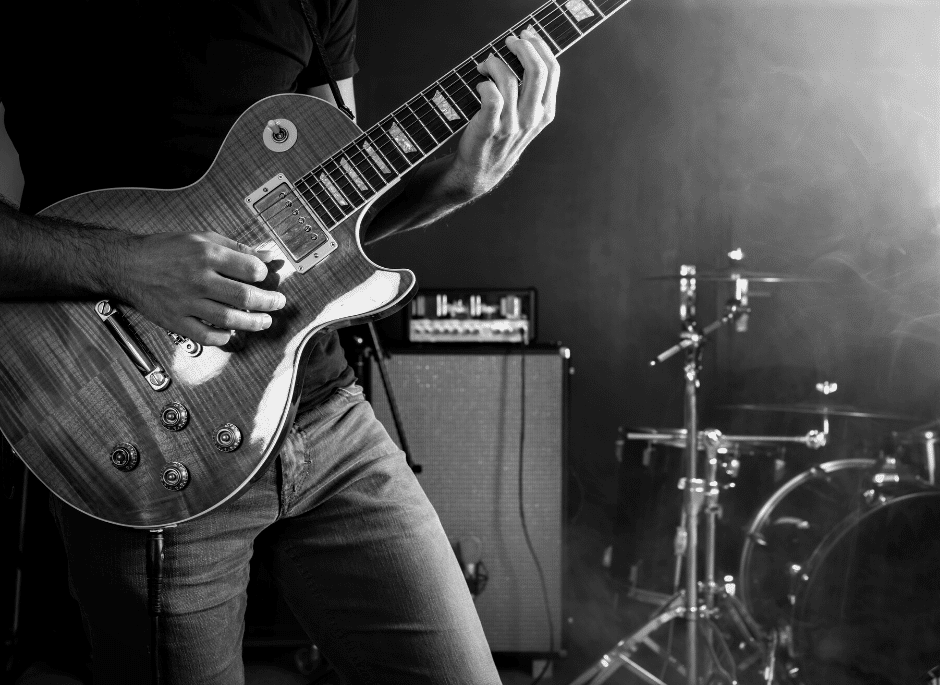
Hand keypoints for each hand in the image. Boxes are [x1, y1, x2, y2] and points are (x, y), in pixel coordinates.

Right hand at [112, 232, 285, 345]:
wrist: (127, 264)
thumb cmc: (165, 250)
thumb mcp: (202, 238)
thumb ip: (237, 247)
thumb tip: (267, 255)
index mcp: (207, 255)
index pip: (250, 269)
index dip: (263, 275)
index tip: (264, 277)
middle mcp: (198, 279)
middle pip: (244, 296)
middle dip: (268, 302)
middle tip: (278, 303)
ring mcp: (186, 302)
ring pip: (229, 319)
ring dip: (253, 323)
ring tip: (264, 321)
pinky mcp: (175, 320)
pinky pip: (205, 336)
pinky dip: (221, 338)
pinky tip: (230, 333)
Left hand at [452, 26, 559, 196]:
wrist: (480, 170)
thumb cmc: (501, 136)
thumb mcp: (527, 117)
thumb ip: (532, 91)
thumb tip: (527, 50)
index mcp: (546, 112)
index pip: (552, 70)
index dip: (539, 46)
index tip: (525, 36)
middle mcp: (532, 119)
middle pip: (536, 70)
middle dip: (521, 47)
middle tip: (507, 42)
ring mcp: (511, 125)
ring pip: (509, 79)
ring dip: (494, 63)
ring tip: (485, 66)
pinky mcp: (489, 128)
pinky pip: (491, 96)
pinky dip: (484, 83)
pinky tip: (480, 84)